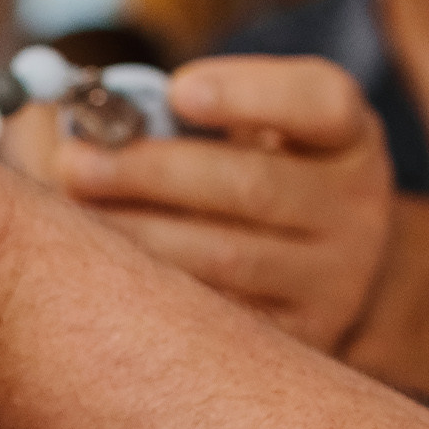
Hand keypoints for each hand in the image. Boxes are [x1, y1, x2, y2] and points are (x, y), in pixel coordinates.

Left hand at [49, 55, 391, 353]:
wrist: (306, 262)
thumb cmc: (241, 171)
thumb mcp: (233, 127)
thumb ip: (168, 109)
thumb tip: (71, 116)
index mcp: (346, 133)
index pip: (320, 102)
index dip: (248, 94)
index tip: (176, 91)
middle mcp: (357, 206)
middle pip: (254, 185)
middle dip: (152, 171)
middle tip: (73, 162)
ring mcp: (336, 279)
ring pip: (227, 258)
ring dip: (138, 234)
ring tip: (74, 217)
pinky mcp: (302, 337)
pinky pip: (219, 318)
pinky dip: (156, 292)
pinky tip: (108, 272)